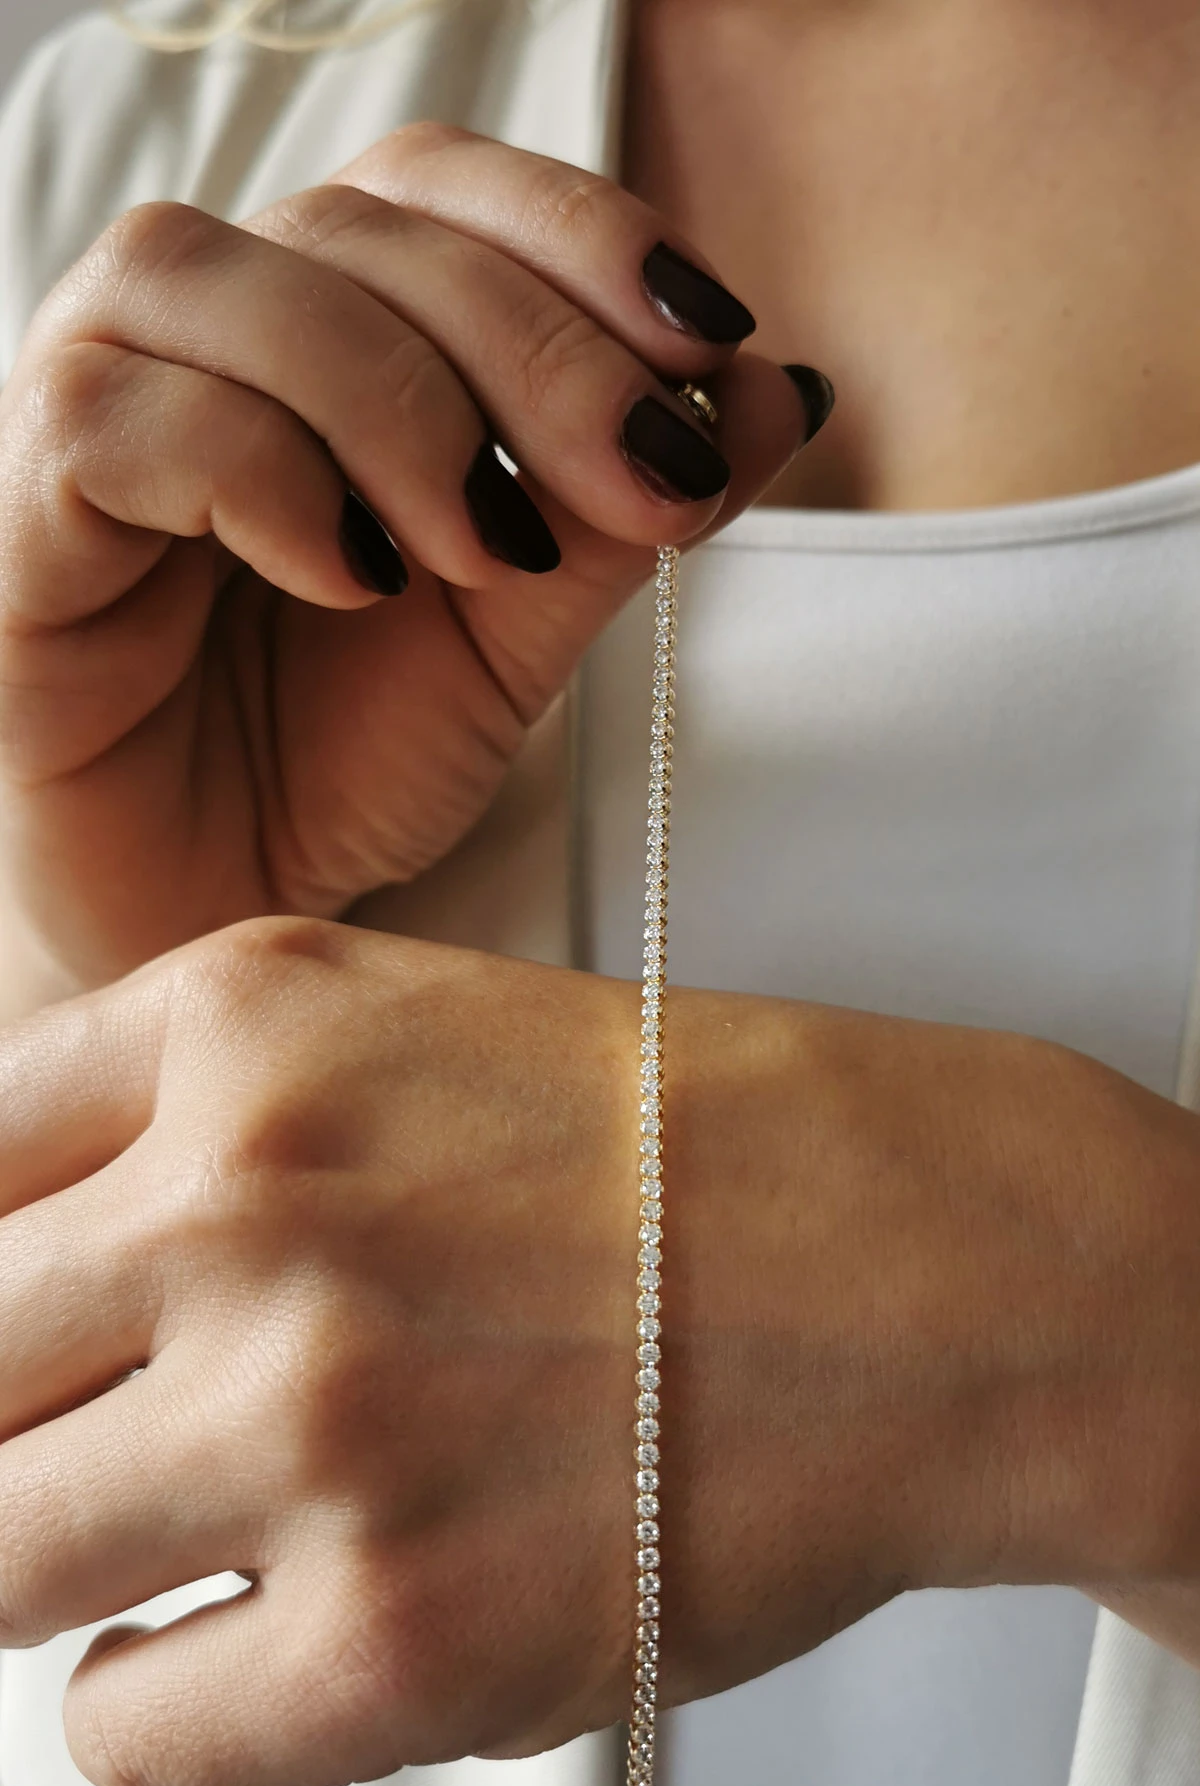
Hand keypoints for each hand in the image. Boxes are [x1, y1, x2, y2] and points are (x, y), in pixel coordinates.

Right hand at [0, 123, 812, 997]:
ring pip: (221, 285)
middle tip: (646, 478)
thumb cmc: (341, 752)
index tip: (713, 340)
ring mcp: (97, 405)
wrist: (211, 905)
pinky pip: (116, 418)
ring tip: (484, 556)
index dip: (581, 233)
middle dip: (536, 346)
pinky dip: (258, 475)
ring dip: (397, 405)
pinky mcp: (19, 510)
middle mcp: (207, 333)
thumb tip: (780, 387)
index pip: (440, 189)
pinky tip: (347, 578)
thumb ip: (626, 504)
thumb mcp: (524, 623)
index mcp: (330, 328)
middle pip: (357, 228)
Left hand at [3, 918, 1199, 1785]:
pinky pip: (124, 1733)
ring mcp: (315, 1420)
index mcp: (252, 1027)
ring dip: (67, 1561)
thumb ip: (188, 1116)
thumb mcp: (409, 1028)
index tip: (16, 1330)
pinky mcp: (395, 1634)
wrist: (917, 1271)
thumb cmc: (692, 1148)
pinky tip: (263, 1628)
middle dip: (17, 1418)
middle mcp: (258, 1207)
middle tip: (102, 1433)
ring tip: (186, 1530)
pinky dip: (163, 1701)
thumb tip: (25, 1259)